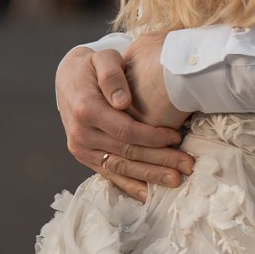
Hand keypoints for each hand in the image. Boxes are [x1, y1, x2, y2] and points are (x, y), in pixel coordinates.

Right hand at [55, 38, 190, 198]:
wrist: (68, 78)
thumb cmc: (91, 66)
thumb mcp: (102, 58)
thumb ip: (112, 76)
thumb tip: (122, 102)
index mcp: (86, 109)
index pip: (126, 130)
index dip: (153, 136)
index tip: (177, 137)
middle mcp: (81, 133)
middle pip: (127, 152)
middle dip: (159, 161)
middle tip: (187, 166)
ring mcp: (80, 148)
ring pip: (120, 167)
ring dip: (149, 177)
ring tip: (175, 180)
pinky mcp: (83, 156)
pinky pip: (108, 174)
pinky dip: (128, 186)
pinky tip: (148, 195)